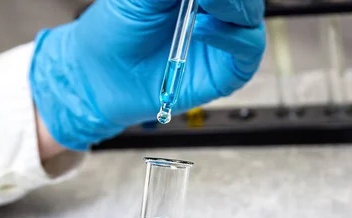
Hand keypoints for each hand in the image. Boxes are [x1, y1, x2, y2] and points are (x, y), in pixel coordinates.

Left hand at [30, 0, 265, 149]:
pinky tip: (203, 29)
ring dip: (234, 5)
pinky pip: (249, 50)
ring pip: (251, 16)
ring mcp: (224, 40)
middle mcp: (216, 12)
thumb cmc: (114, 33)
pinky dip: (232, 37)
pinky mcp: (227, 71)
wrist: (100, 76)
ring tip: (205, 2)